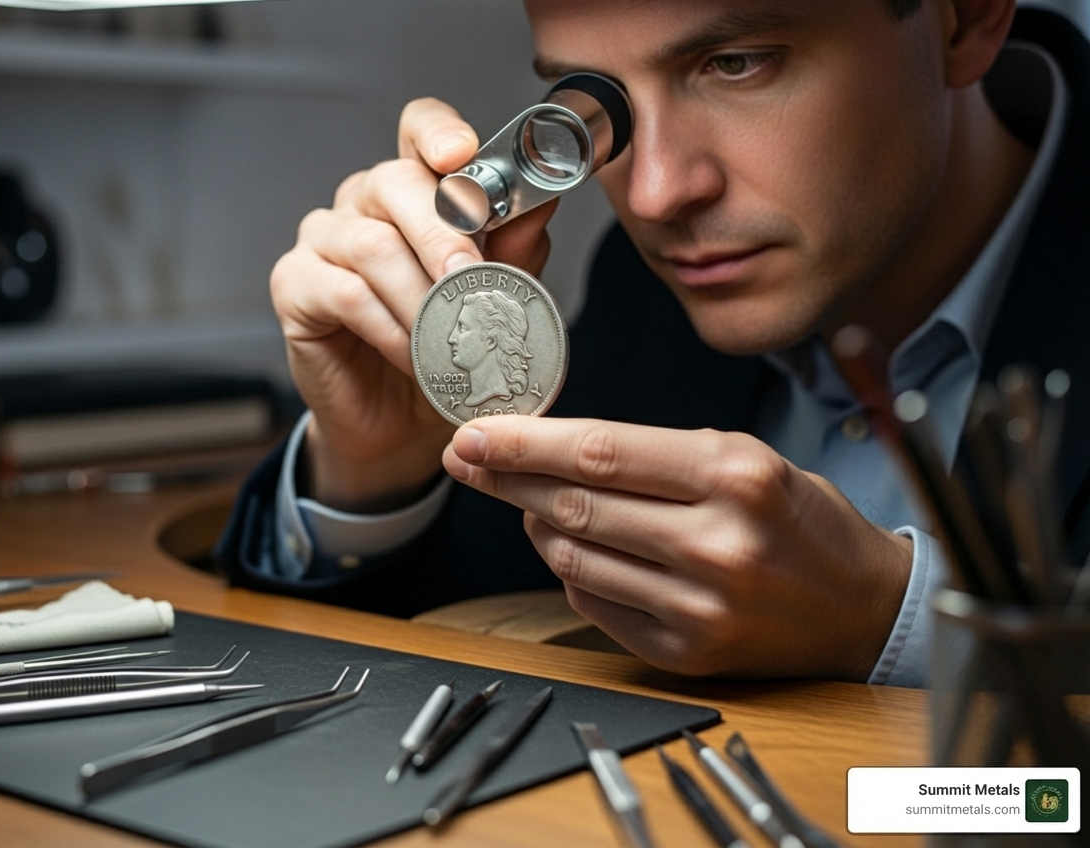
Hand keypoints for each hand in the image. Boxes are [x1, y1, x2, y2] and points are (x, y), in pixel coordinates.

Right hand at [270, 97, 556, 511]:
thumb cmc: (444, 355)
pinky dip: (387, 328)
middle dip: (442, 231)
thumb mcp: (493, 302)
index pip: (419, 130)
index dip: (438, 132)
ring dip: (418, 295)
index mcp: (414, 190)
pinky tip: (410, 356)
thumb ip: (514, 252)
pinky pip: (344, 293)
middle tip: (470, 276)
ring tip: (445, 337)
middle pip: (396, 182)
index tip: (461, 155)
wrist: (400, 427)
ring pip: (372, 243)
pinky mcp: (294, 284)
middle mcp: (363, 202)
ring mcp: (322, 238)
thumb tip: (542, 205)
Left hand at [441, 416, 913, 680]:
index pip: (600, 453)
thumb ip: (653, 454)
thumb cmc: (798, 519)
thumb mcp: (745, 457)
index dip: (524, 443)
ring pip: (572, 557)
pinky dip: (570, 569)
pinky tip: (573, 546)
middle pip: (575, 505)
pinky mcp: (686, 650)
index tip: (475, 433)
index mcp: (735, 476)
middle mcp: (716, 543)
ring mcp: (699, 605)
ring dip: (536, 524)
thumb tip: (552, 447)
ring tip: (529, 501)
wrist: (863, 606)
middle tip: (469, 459)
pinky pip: (593, 601)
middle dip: (507, 478)